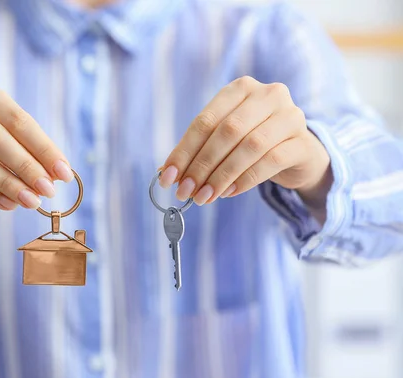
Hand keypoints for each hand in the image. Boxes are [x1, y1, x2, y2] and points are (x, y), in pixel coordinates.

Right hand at [0, 84, 72, 213]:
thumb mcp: (9, 136)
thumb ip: (31, 151)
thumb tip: (57, 175)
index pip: (19, 121)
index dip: (44, 149)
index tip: (64, 174)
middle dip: (26, 167)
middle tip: (48, 190)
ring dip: (8, 184)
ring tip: (31, 202)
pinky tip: (8, 204)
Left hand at [159, 76, 331, 211]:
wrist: (297, 153)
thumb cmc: (252, 143)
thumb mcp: (224, 141)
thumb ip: (198, 151)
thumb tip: (166, 173)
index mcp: (241, 88)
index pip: (205, 120)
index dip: (184, 151)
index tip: (167, 177)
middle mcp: (268, 95)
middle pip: (227, 131)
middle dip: (202, 165)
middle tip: (185, 191)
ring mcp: (290, 116)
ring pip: (250, 146)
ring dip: (222, 175)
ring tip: (205, 196)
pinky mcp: (303, 142)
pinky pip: (271, 161)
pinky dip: (245, 179)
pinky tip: (229, 192)